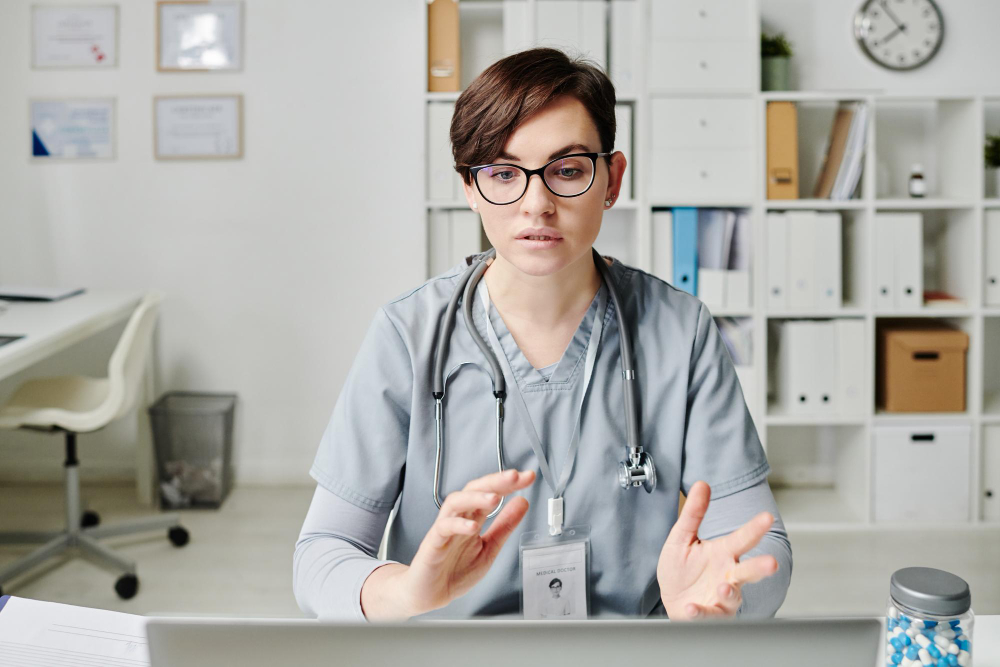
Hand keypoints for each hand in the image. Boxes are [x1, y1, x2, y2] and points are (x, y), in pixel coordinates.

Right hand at [396, 469, 535, 616]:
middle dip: (494, 481)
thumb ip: (505, 526)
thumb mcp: (489, 548)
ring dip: (476, 498)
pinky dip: (458, 525)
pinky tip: (473, 527)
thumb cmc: (454, 571)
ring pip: (456, 502)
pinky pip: (443, 528)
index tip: (528, 477)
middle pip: (473, 489)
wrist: (430, 594)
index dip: (510, 484)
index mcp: (473, 518)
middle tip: (514, 476)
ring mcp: (445, 529)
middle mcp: (459, 518)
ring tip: (495, 498)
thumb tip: (522, 502)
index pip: (491, 492)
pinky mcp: (433, 543)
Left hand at [657, 481, 778, 619]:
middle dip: (760, 567)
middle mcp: (727, 575)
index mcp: (723, 553)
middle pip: (748, 571)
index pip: (742, 539)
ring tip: (724, 587)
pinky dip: (702, 612)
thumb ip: (694, 513)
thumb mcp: (682, 536)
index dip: (754, 528)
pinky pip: (709, 615)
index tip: (767, 518)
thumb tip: (701, 484)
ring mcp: (721, 597)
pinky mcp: (711, 614)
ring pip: (733, 596)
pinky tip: (693, 607)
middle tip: (771, 563)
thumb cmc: (681, 568)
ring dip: (730, 593)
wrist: (671, 598)